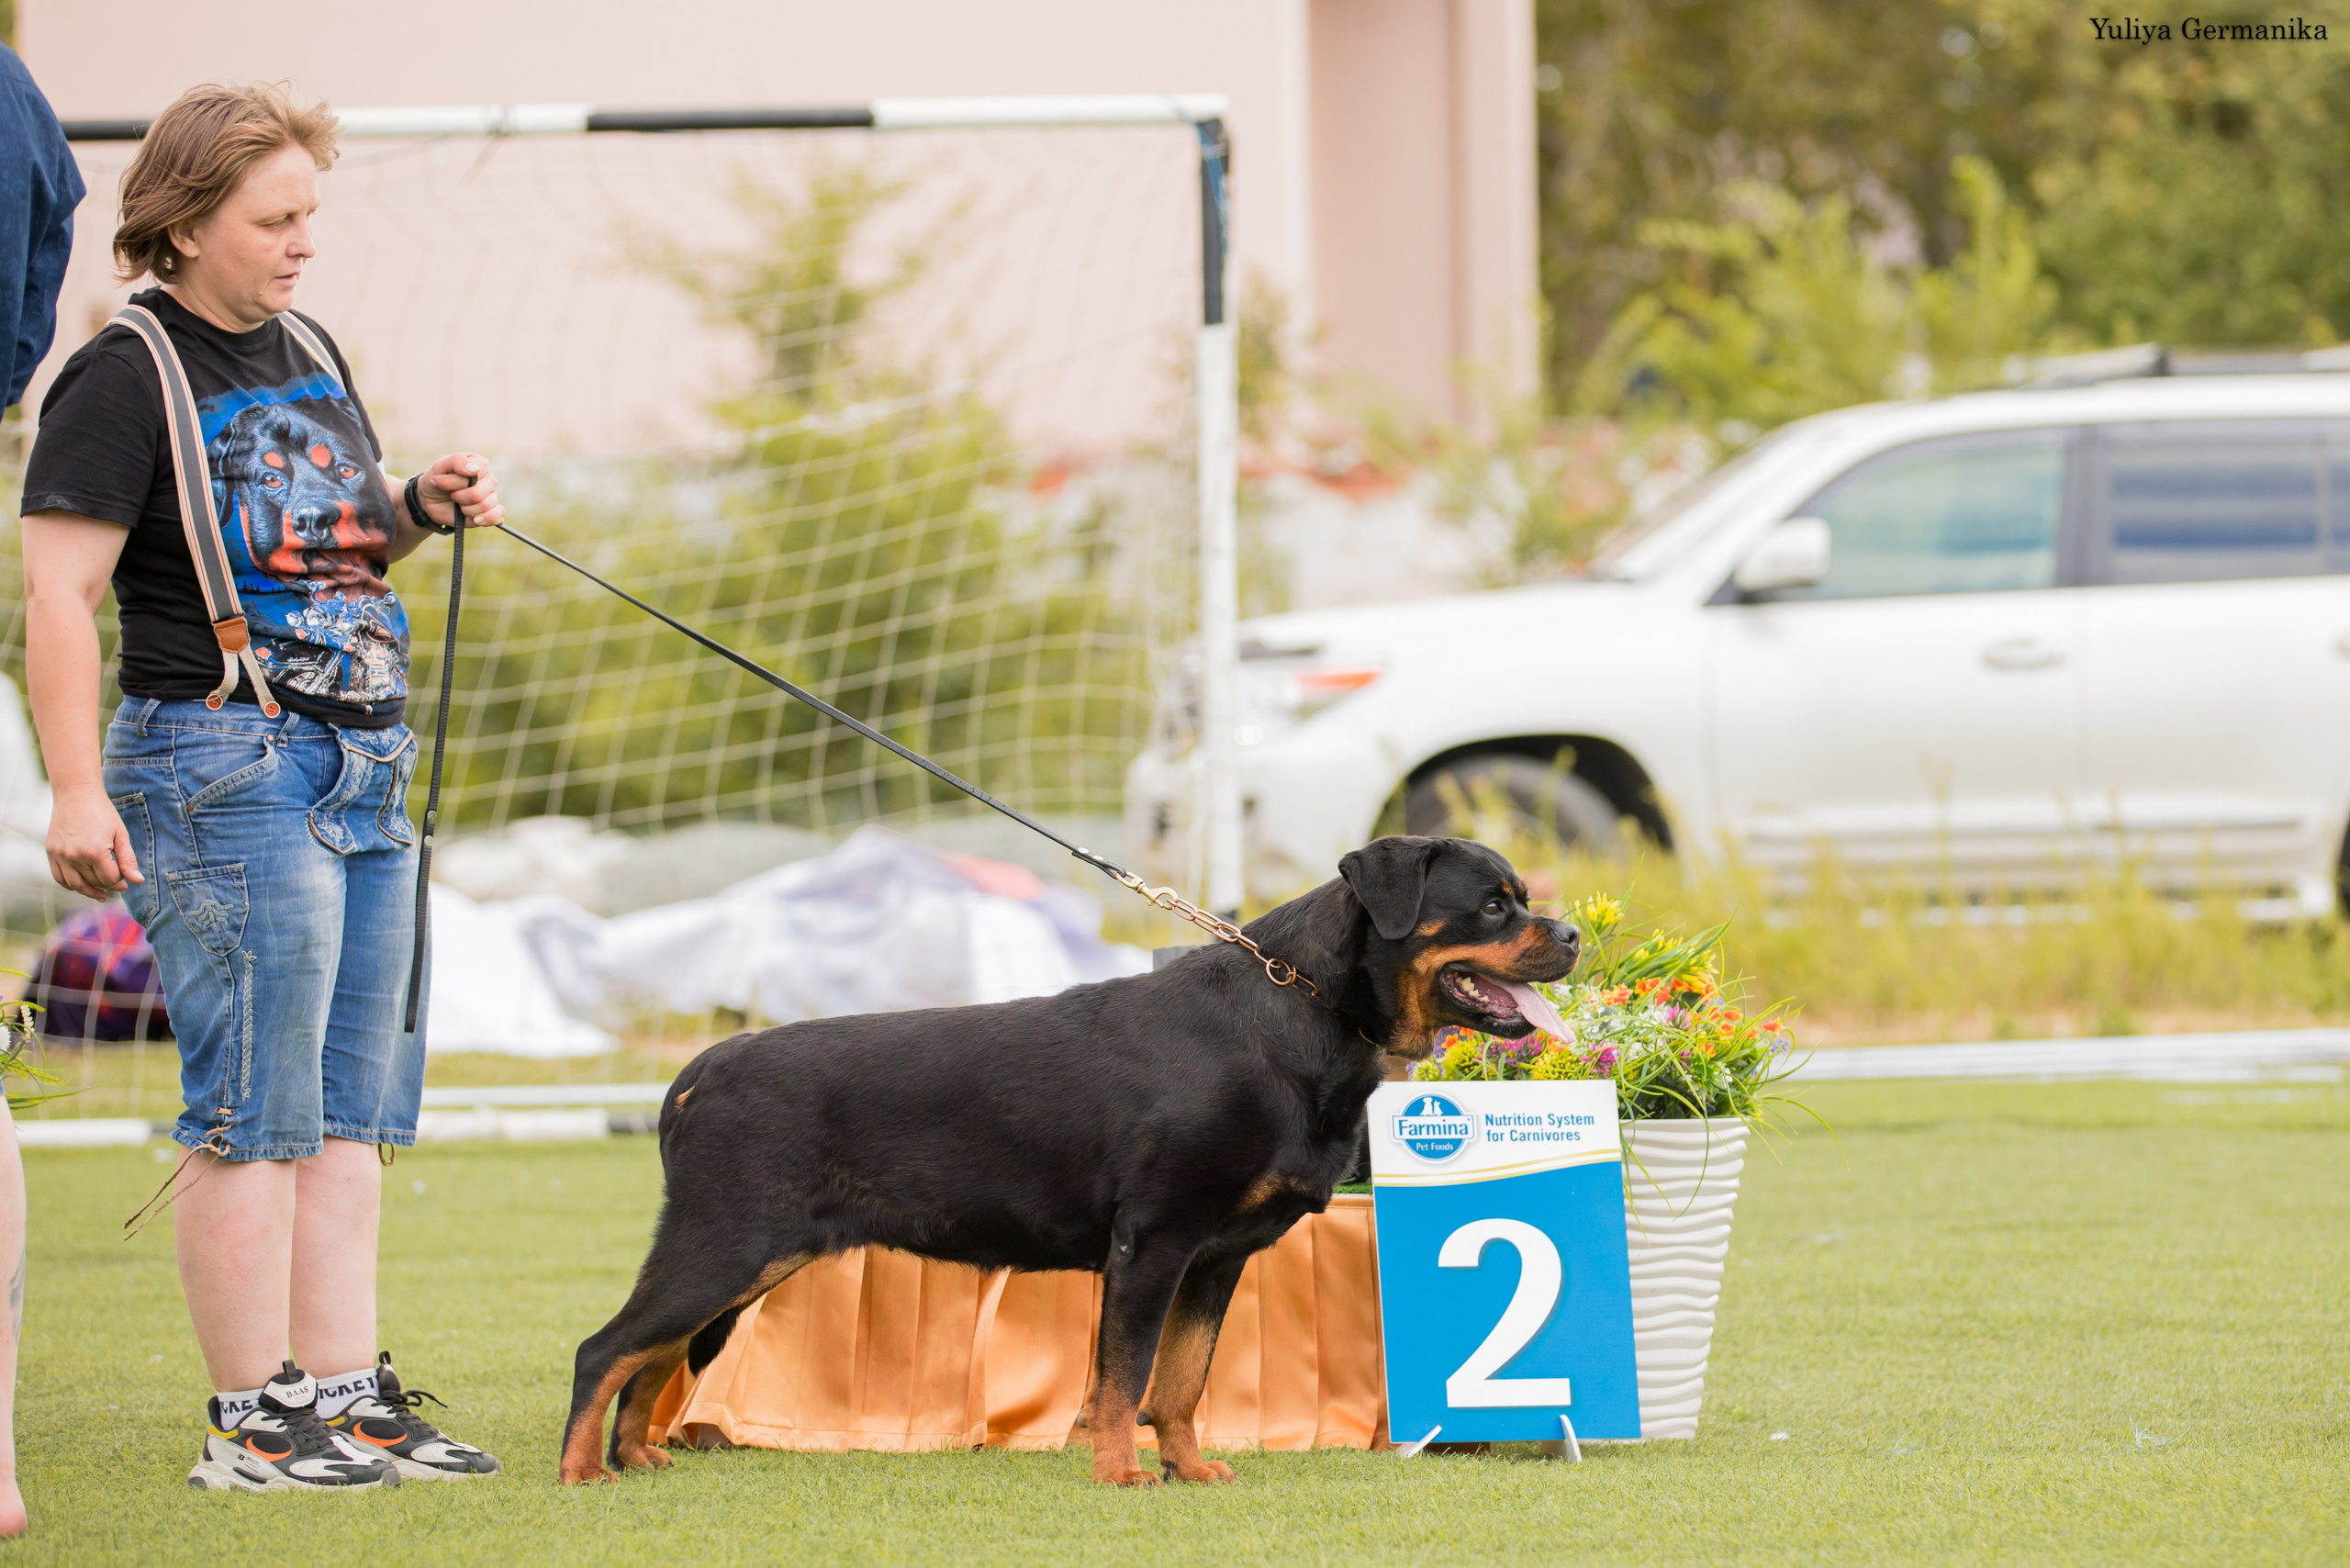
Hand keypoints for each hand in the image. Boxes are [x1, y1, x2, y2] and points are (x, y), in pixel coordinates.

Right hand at [46, 786, 141, 900]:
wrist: (76, 794)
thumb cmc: (102, 812)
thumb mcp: (120, 834)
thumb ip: (128, 860)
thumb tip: (137, 881)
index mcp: (95, 852)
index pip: (110, 879)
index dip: (120, 882)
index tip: (126, 881)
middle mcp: (75, 856)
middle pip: (94, 882)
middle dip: (108, 885)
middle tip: (117, 885)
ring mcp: (60, 855)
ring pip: (75, 884)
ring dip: (89, 891)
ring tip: (100, 893)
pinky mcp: (51, 852)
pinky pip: (59, 877)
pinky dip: (70, 885)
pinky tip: (82, 885)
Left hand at [417, 453, 505, 530]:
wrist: (430, 501)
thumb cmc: (437, 480)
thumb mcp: (439, 466)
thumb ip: (457, 461)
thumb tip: (474, 470)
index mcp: (480, 465)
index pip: (476, 471)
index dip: (456, 480)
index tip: (440, 481)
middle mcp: (489, 480)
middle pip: (478, 493)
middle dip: (459, 497)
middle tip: (452, 495)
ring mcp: (492, 497)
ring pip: (485, 506)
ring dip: (465, 509)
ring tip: (459, 505)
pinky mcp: (491, 513)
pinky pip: (498, 516)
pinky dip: (487, 519)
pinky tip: (476, 519)